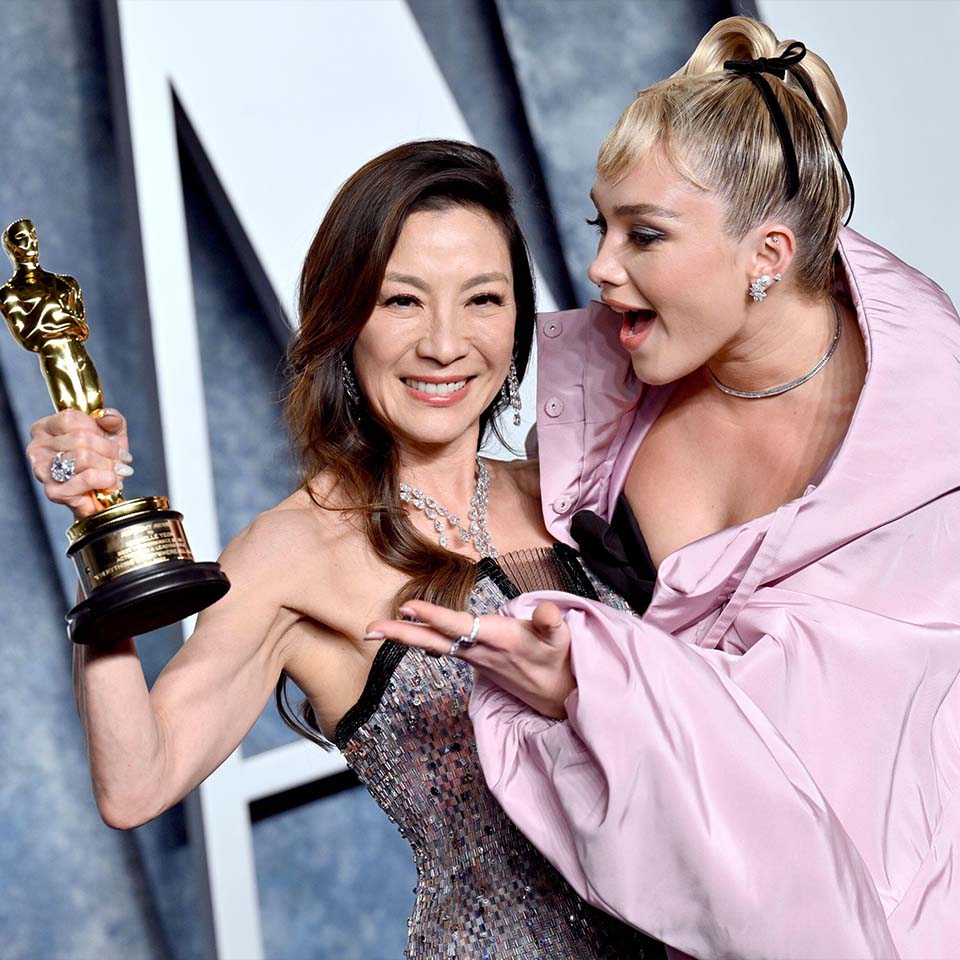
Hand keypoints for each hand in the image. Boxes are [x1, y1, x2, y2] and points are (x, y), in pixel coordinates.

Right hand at [26, 408, 133, 519]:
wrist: (101, 495)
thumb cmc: (101, 460)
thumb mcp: (111, 434)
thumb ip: (112, 420)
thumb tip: (108, 417)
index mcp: (46, 428)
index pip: (70, 418)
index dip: (97, 429)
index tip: (115, 441)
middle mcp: (38, 448)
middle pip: (80, 438)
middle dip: (109, 450)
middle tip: (122, 460)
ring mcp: (42, 470)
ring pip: (83, 457)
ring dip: (108, 465)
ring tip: (117, 471)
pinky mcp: (53, 491)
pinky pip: (85, 479)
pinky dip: (105, 479)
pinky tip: (112, 482)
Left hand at [365, 599, 574, 718]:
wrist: (560, 695)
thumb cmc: (560, 660)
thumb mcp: (562, 638)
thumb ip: (552, 622)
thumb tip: (546, 609)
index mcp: (498, 639)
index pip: (459, 626)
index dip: (433, 616)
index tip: (407, 606)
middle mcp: (480, 651)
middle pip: (434, 641)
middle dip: (401, 635)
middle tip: (368, 629)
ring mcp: (475, 658)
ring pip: (435, 645)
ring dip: (406, 636)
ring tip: (378, 629)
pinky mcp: (476, 660)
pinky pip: (444, 648)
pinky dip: (424, 639)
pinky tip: (409, 634)